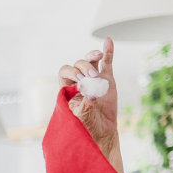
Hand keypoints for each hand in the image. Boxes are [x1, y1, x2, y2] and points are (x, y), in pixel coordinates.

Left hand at [57, 37, 123, 172]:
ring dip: (92, 57)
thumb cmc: (86, 126)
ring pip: (90, 61)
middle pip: (77, 65)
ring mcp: (94, 79)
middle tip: (91, 79)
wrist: (101, 131)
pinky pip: (107, 63)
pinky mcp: (107, 79)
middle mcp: (79, 81)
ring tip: (99, 56)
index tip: (81, 82)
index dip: (72, 73)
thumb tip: (91, 95)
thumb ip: (85, 106)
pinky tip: (108, 41)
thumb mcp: (82, 118)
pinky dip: (108, 52)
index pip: (65, 73)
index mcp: (67, 89)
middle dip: (83, 68)